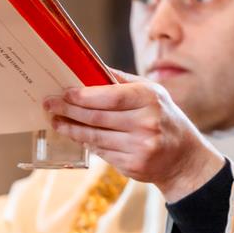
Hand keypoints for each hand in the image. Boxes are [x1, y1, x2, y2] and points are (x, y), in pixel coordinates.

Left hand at [43, 70, 224, 201]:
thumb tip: (90, 67)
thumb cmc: (163, 118)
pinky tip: (75, 135)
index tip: (64, 93)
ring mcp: (139, 147)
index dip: (84, 96)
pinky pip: (101, 152)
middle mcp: (146, 123)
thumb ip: (123, 82)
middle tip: (50, 105)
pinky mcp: (132, 165)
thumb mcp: (152, 94)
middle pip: (97, 118)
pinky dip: (86, 144)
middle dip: (69, 111)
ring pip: (94, 137)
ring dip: (71, 129)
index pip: (111, 97)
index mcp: (150, 99)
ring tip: (56, 121)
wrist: (183, 157)